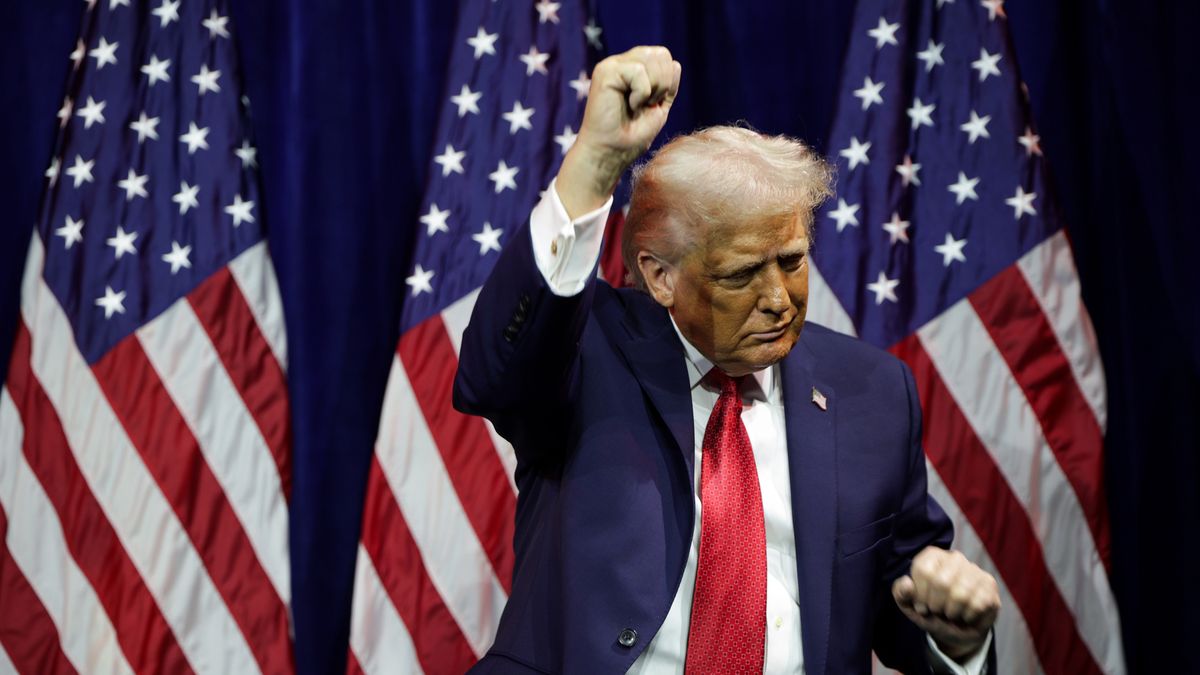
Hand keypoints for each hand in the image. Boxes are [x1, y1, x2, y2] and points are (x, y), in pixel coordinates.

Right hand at [557, 46, 680, 217]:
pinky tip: (629, 105)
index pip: (663, 56)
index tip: (653, 104)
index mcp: (633, 70)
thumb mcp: (658, 108)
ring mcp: (612, 66)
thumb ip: (667, 86)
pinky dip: (641, 93)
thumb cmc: (631, 136)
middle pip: (660, 54)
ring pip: (651, 58)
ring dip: (653, 88)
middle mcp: (622, 63)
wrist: (612, 152)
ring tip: (637, 106)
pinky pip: (638, 71)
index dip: (668, 80)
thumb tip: (675, 63)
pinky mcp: (606, 71)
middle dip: (663, 83)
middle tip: (646, 105)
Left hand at [891, 547, 999, 661]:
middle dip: (936, 605)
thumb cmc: (931, 613)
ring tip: (951, 613)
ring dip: (952, 612)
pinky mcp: (990, 585)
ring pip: (961, 594)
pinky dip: (968, 617)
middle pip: (941, 581)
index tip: (922, 605)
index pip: (923, 569)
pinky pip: (977, 604)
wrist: (957, 631)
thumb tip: (907, 583)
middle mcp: (955, 558)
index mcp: (932, 556)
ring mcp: (975, 570)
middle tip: (938, 611)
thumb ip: (901, 593)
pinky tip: (966, 615)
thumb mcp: (910, 605)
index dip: (920, 594)